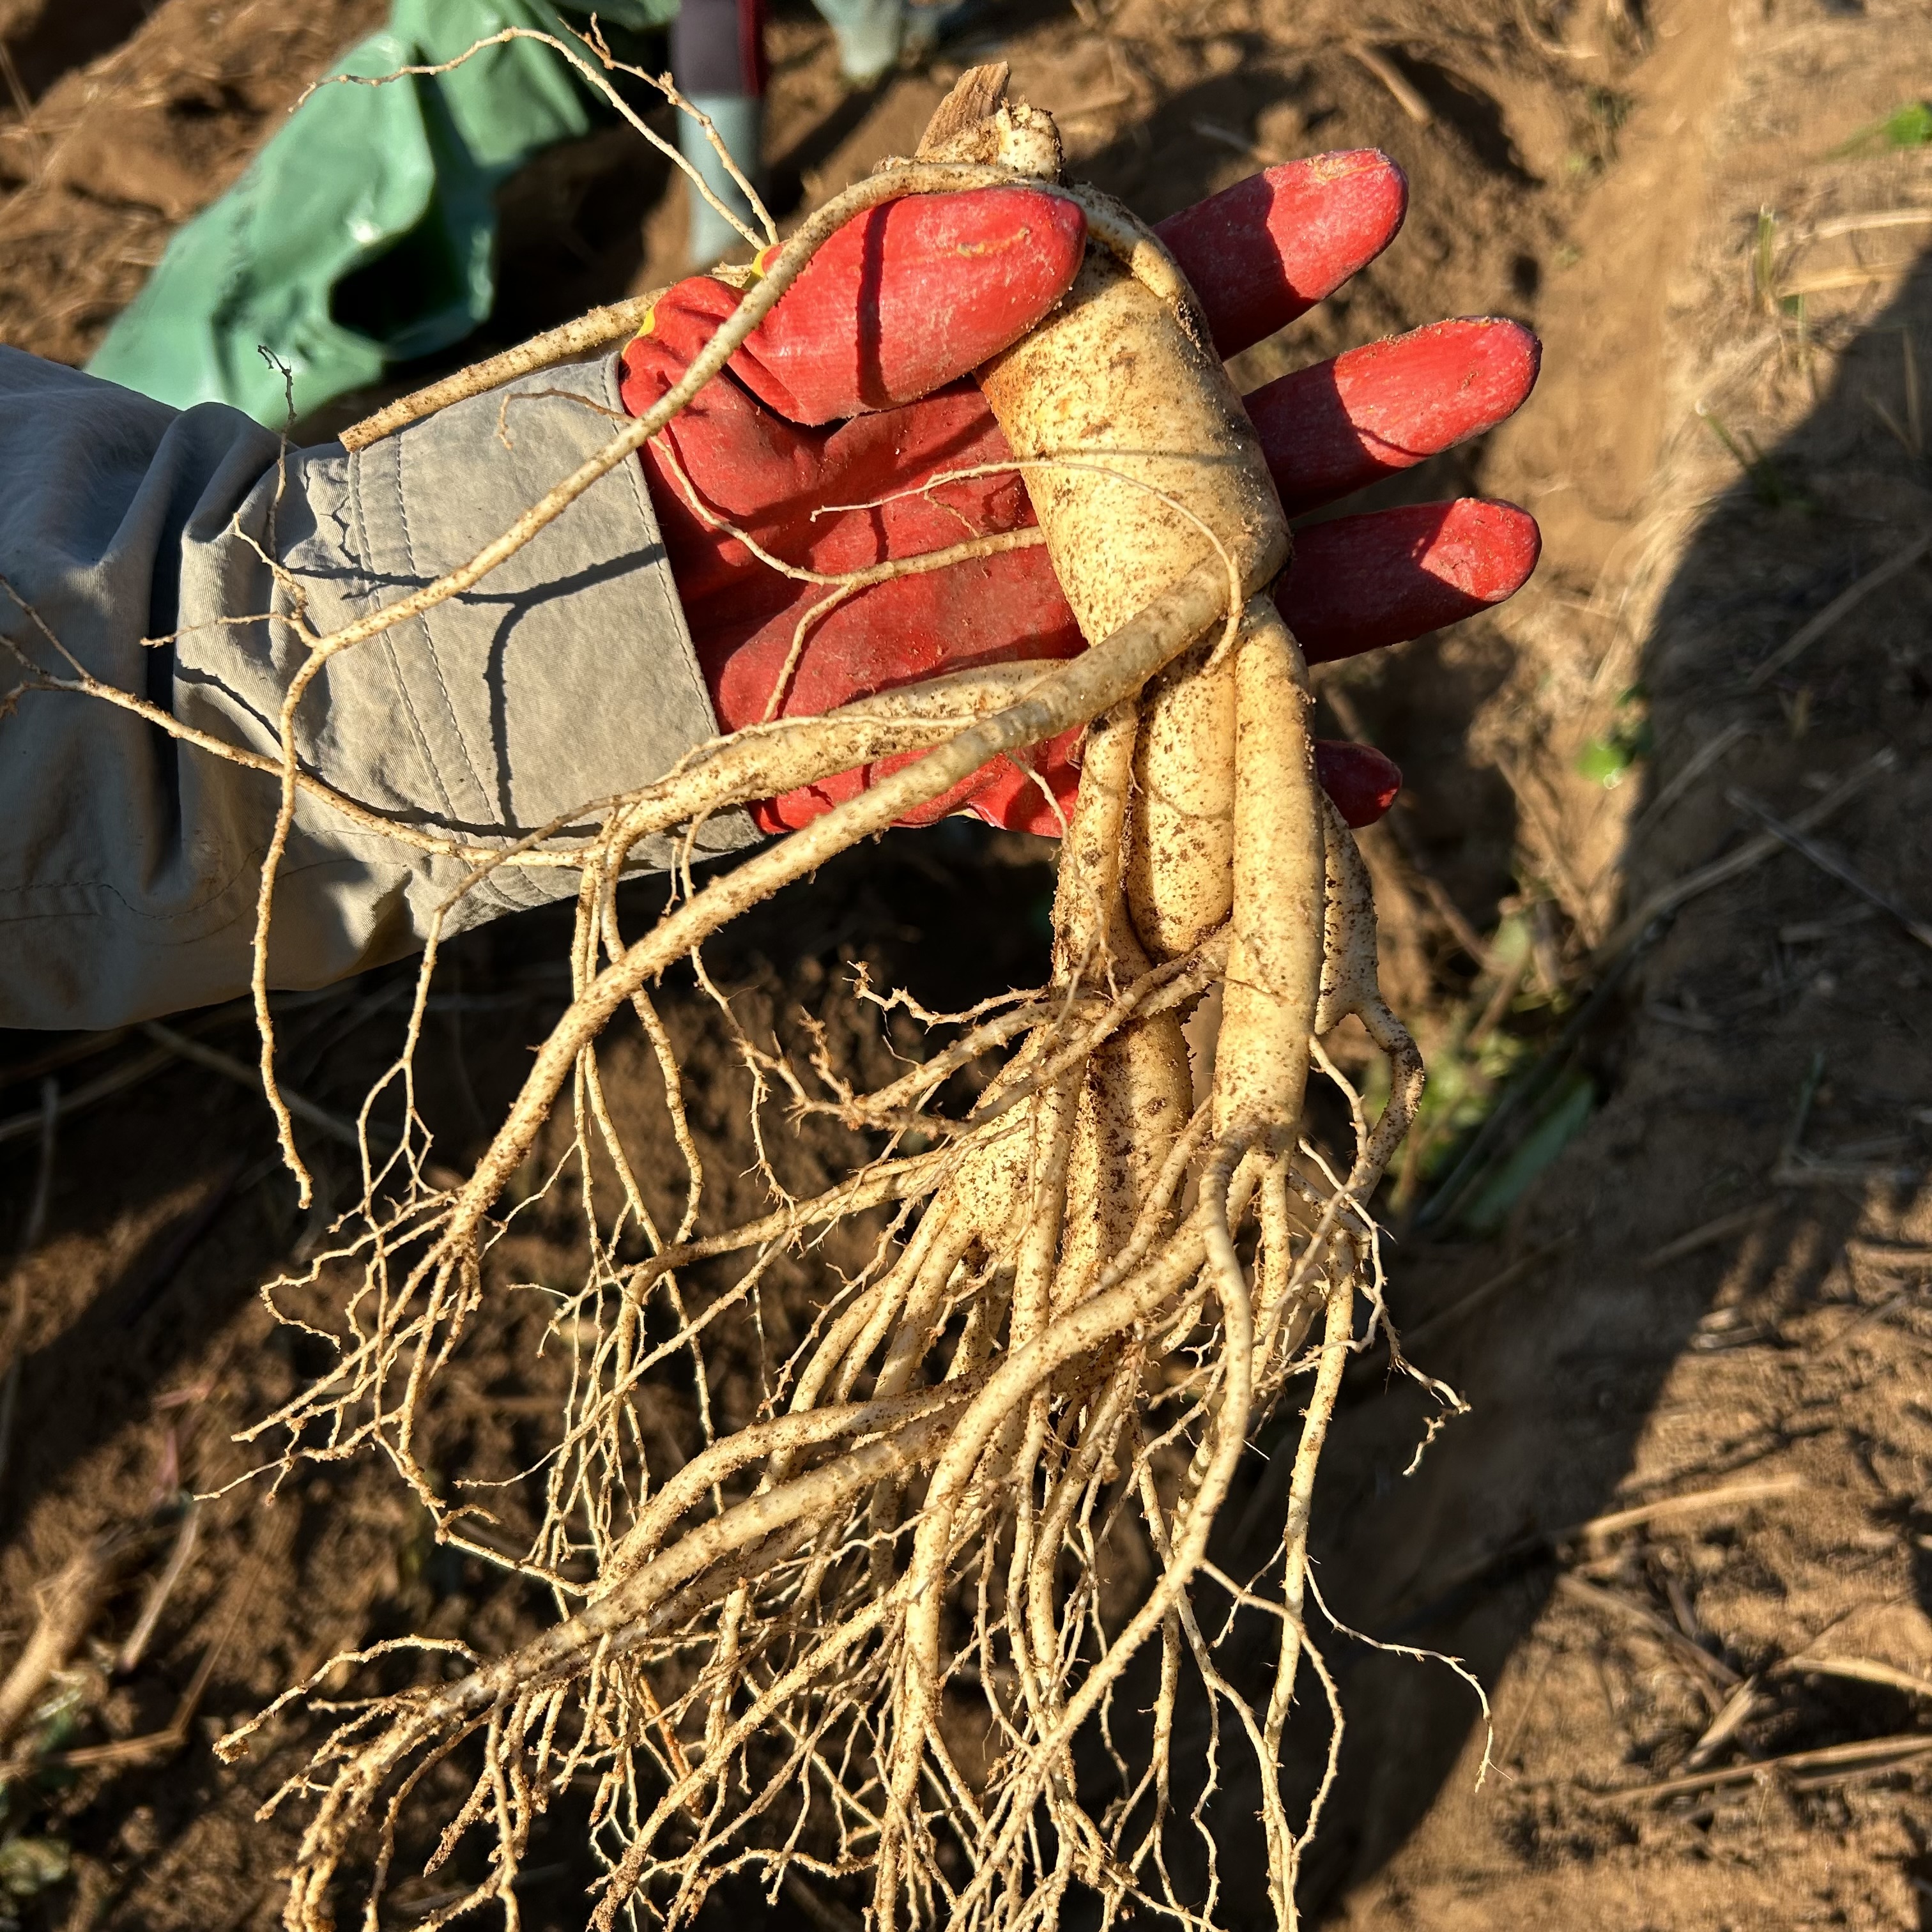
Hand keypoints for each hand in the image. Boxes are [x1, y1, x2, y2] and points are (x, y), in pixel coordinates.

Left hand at [620, 153, 1539, 834]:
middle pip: (1235, 459)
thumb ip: (895, 292)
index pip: (1152, 311)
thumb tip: (1057, 231)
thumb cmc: (659, 475)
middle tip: (1495, 365)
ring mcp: (1051, 628)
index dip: (1256, 260)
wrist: (596, 646)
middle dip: (1364, 415)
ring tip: (1497, 544)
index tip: (1367, 199)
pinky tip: (1368, 782)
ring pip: (1233, 607)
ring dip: (1361, 586)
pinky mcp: (1020, 743)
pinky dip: (1252, 775)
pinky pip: (1155, 765)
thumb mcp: (749, 353)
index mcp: (1001, 392)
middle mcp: (1051, 505)